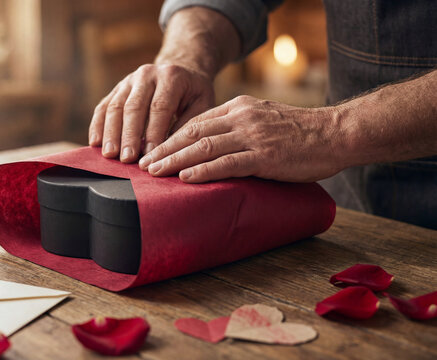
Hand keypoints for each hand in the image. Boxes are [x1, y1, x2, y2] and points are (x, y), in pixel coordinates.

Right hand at [88, 63, 214, 162]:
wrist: (180, 69)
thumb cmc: (193, 94)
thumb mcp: (201, 104)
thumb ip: (188, 125)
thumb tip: (169, 151)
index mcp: (171, 76)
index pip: (159, 107)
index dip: (153, 132)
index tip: (150, 154)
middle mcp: (147, 74)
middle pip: (134, 107)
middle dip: (129, 135)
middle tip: (126, 158)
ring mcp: (129, 80)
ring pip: (115, 106)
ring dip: (110, 133)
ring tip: (109, 154)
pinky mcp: (117, 88)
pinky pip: (103, 106)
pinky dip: (98, 125)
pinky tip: (95, 143)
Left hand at [138, 95, 345, 182]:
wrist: (336, 133)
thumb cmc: (300, 133)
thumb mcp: (263, 120)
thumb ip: (238, 129)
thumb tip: (210, 147)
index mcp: (239, 108)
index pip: (196, 122)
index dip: (170, 137)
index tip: (152, 150)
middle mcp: (242, 118)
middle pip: (193, 133)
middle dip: (164, 148)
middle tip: (143, 164)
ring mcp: (253, 136)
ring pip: (204, 147)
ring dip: (175, 160)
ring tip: (155, 171)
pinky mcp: (265, 156)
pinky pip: (227, 163)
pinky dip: (203, 170)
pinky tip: (185, 178)